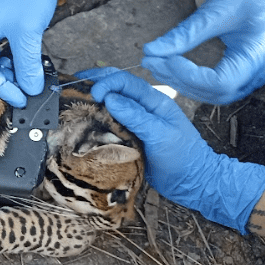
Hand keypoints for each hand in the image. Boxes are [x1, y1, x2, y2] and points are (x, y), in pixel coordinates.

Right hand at [0, 0, 67, 106]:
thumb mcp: (28, 35)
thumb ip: (28, 65)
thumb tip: (32, 89)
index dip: (3, 88)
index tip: (22, 100)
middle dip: (7, 80)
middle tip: (27, 92)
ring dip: (13, 70)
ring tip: (31, 79)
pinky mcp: (1, 24)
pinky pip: (4, 49)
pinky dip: (16, 59)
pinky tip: (29, 64)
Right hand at [82, 67, 264, 231]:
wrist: (192, 182)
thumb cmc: (182, 158)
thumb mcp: (161, 135)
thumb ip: (137, 116)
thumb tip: (110, 98)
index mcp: (154, 101)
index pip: (125, 81)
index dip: (106, 82)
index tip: (92, 94)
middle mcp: (143, 107)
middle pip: (115, 86)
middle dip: (94, 81)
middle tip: (71, 85)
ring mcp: (136, 120)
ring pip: (111, 101)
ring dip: (92, 98)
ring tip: (72, 98)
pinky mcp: (129, 134)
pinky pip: (110, 120)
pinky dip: (95, 115)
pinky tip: (83, 118)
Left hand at [143, 0, 264, 104]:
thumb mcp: (217, 9)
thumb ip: (185, 33)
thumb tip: (151, 50)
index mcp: (259, 53)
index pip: (220, 82)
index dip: (188, 75)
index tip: (163, 58)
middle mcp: (262, 69)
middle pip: (217, 92)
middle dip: (180, 80)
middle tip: (151, 62)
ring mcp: (258, 73)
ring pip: (219, 94)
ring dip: (186, 84)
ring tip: (159, 65)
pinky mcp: (249, 71)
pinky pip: (222, 87)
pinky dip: (197, 82)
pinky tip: (176, 68)